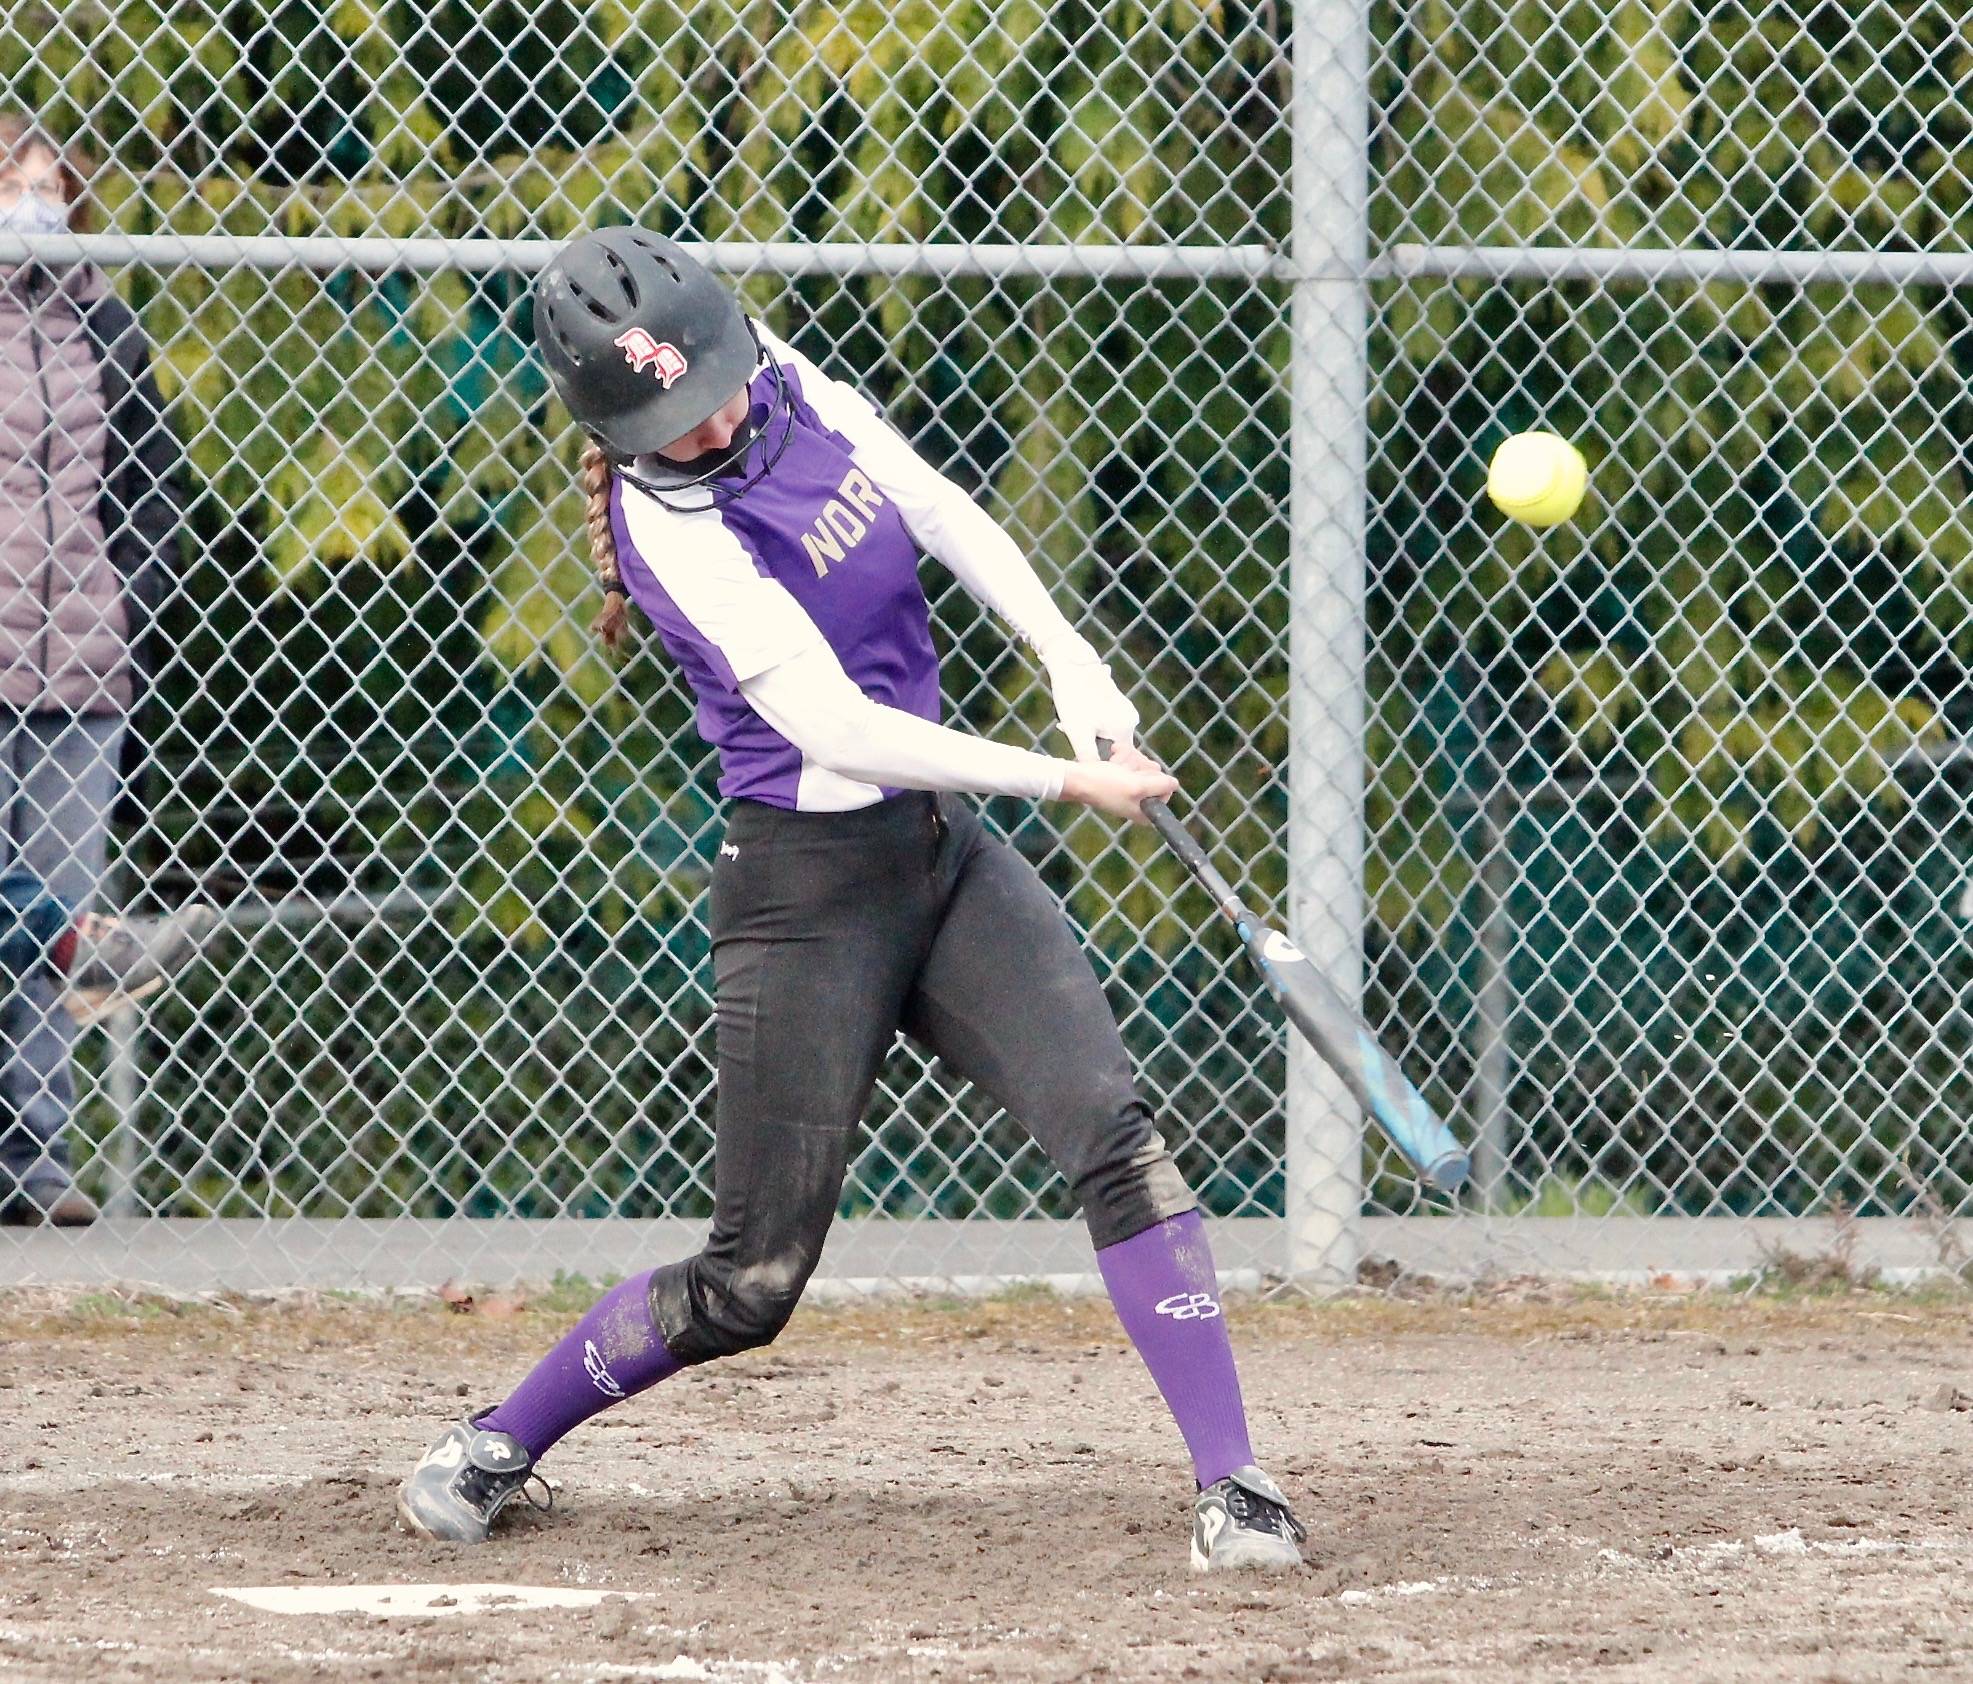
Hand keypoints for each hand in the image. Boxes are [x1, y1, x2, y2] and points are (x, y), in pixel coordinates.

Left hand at [1043, 642, 1138, 761]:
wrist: (1071, 662)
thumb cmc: (1074, 697)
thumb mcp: (1078, 733)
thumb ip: (1089, 758)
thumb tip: (1094, 776)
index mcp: (1125, 731)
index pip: (1118, 762)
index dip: (1099, 763)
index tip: (1080, 754)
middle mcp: (1130, 721)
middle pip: (1111, 748)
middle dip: (1091, 747)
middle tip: (1070, 733)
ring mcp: (1124, 709)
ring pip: (1105, 734)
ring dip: (1088, 734)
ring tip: (1069, 723)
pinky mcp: (1115, 701)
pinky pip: (1104, 721)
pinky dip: (1090, 722)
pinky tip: (1075, 713)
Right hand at [1058, 757, 1177, 823]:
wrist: (1077, 778)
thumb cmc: (1105, 785)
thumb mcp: (1137, 788)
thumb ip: (1160, 786)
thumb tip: (1175, 784)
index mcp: (1146, 810)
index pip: (1167, 788)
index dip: (1154, 779)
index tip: (1138, 780)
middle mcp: (1140, 800)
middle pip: (1155, 773)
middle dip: (1138, 766)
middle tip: (1123, 772)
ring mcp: (1130, 786)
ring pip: (1143, 762)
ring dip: (1128, 759)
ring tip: (1114, 765)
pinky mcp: (1121, 774)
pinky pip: (1131, 757)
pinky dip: (1122, 754)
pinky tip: (1112, 757)